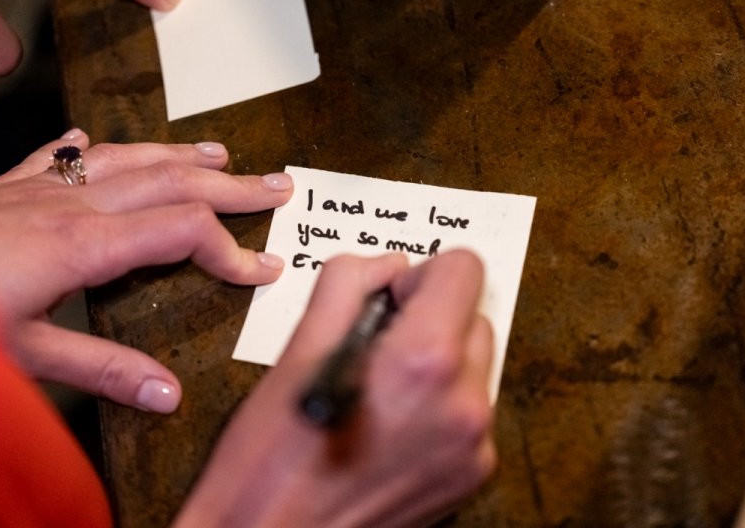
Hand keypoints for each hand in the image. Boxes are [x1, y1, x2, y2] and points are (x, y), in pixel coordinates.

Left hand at [0, 128, 291, 412]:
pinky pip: (66, 152)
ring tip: (220, 152)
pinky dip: (100, 147)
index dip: (232, 250)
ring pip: (129, 157)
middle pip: (171, 181)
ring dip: (181, 155)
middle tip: (277, 185)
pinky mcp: (9, 187)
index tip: (263, 270)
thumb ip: (103, 370)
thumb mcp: (26, 356)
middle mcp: (70, 204)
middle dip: (231, 184)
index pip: (183, 230)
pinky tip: (107, 143)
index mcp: (82, 244)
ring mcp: (40, 187)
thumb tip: (168, 393)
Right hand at [176, 251, 496, 526]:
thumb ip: (348, 283)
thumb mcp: (297, 350)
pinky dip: (441, 407)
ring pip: (474, 365)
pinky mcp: (472, 477)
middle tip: (375, 348)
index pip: (465, 268)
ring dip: (437, 363)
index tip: (389, 301)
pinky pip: (470, 412)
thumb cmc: (270, 460)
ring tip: (380, 393)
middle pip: (473, 317)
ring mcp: (474, 447)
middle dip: (429, 320)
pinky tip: (391, 427)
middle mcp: (464, 405)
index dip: (421, 275)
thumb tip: (387, 267)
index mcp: (423, 363)